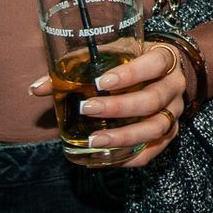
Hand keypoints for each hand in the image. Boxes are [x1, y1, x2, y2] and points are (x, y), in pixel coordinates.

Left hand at [28, 41, 186, 167]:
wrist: (163, 71)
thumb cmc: (132, 59)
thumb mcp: (111, 53)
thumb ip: (78, 66)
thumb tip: (37, 89)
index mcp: (165, 58)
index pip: (156, 63)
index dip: (131, 74)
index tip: (102, 82)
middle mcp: (174, 86)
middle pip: (154, 99)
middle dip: (119, 107)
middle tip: (88, 109)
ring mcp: (175, 111)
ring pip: (156, 128)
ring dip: (124, 136)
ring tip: (94, 140)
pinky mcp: (170, 133)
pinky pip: (154, 150)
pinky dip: (131, 157)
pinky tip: (106, 159)